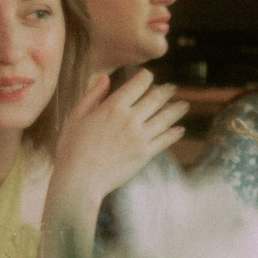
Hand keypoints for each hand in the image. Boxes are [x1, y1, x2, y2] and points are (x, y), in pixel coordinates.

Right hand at [51, 71, 186, 207]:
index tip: (148, 77)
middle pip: (156, 98)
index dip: (146, 76)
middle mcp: (130, 118)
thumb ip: (92, 95)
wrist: (80, 180)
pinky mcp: (145, 154)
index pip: (139, 83)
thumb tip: (105, 77)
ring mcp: (140, 137)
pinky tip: (180, 129)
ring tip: (184, 105)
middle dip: (166, 90)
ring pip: (166, 117)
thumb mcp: (76, 116)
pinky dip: (175, 133)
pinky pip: (166, 140)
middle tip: (172, 88)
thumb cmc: (72, 148)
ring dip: (178, 109)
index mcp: (113, 106)